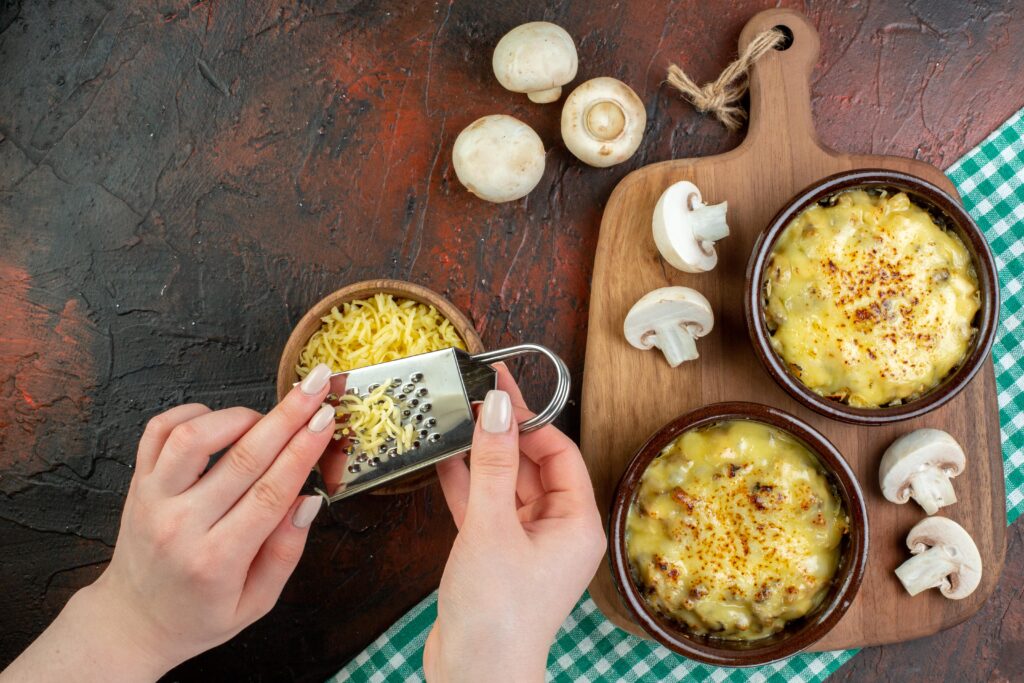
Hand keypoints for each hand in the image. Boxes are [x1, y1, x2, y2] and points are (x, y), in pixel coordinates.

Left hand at [2, 364, 337, 681]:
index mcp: (217, 559)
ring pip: (194, 436)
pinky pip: (158, 430)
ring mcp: (153, 500)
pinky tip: (220, 421)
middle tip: (316, 385)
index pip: (270, 492)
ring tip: (267, 417)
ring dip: (238, 415)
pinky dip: (192, 413)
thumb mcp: (257, 602)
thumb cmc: (201, 613)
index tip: (327, 419)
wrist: (134, 621)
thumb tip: (309, 499)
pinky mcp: (138, 483)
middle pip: (243, 457)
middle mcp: (181, 524)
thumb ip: (286, 551)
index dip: (303, 450)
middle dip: (288, 416)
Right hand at [423, 367, 605, 682]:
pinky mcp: (497, 557)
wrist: (473, 680)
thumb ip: (492, 464)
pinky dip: (466, 486)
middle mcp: (558, 531)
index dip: (531, 418)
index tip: (501, 387)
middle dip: (503, 433)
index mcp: (576, 523)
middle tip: (474, 395)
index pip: (559, 452)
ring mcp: (527, 545)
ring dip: (481, 457)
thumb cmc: (497, 614)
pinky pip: (486, 509)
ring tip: (455, 418)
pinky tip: (442, 459)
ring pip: (506, 485)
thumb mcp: (492, 527)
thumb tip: (499, 407)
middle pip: (533, 466)